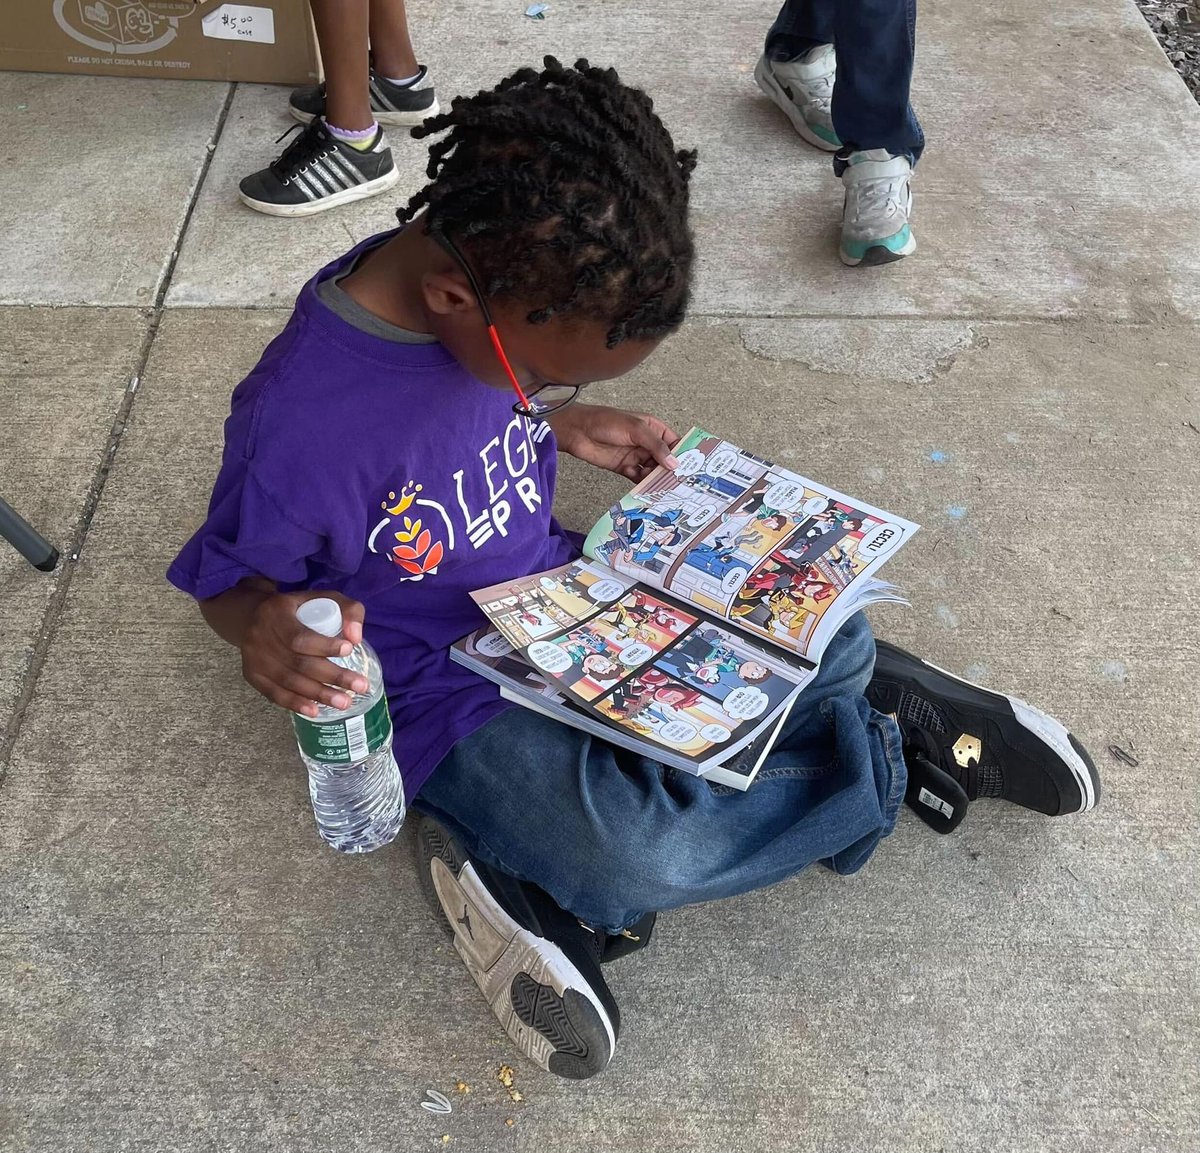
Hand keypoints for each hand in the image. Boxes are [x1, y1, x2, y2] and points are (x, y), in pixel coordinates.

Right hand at [239, 590, 368, 717]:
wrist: (253, 616)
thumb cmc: (297, 609)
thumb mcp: (323, 597)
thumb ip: (348, 610)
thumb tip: (356, 638)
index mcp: (277, 612)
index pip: (300, 636)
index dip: (324, 646)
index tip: (349, 650)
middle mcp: (260, 636)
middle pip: (298, 663)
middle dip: (332, 676)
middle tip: (359, 685)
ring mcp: (254, 658)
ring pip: (288, 681)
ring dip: (319, 694)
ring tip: (345, 702)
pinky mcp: (252, 674)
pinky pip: (273, 693)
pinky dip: (295, 704)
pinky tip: (315, 711)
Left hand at [548, 404, 679, 481]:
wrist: (578, 431)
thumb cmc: (606, 421)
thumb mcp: (635, 429)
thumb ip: (656, 446)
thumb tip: (674, 462)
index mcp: (653, 428)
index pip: (674, 443)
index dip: (684, 454)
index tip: (694, 467)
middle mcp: (647, 443)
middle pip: (665, 460)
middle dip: (673, 471)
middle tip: (683, 484)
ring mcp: (636, 456)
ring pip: (653, 471)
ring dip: (659, 480)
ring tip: (668, 491)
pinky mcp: (625, 468)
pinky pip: (639, 478)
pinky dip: (644, 485)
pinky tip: (650, 492)